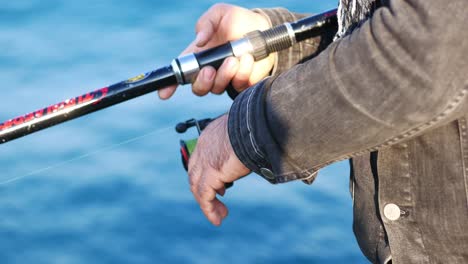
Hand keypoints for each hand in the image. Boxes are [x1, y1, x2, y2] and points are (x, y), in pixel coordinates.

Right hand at [158, 3, 274, 99]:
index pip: (180, 74)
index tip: (164, 94)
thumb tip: (200, 40)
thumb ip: (206, 23)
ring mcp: (226, 79)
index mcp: (199, 56)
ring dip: (226, 75)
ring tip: (237, 58)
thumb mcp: (219, 13)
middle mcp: (210, 71)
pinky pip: (239, 86)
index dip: (169, 86)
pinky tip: (249, 60)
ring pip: (218, 89)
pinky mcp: (243, 83)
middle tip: (211, 69)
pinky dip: (244, 74)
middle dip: (202, 82)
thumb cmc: (237, 20)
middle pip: (198, 88)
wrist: (262, 28)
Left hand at [188, 114, 250, 225]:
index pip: (200, 159)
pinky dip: (209, 209)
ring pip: (198, 187)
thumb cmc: (255, 125)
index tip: (221, 186)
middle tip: (220, 200)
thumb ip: (243, 145)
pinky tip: (217, 218)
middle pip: (195, 174)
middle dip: (205, 190)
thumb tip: (255, 149)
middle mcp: (203, 148)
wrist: (254, 125)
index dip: (207, 174)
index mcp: (209, 136)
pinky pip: (205, 196)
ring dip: (208, 204)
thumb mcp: (244, 135)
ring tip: (220, 215)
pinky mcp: (210, 174)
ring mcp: (205, 161)